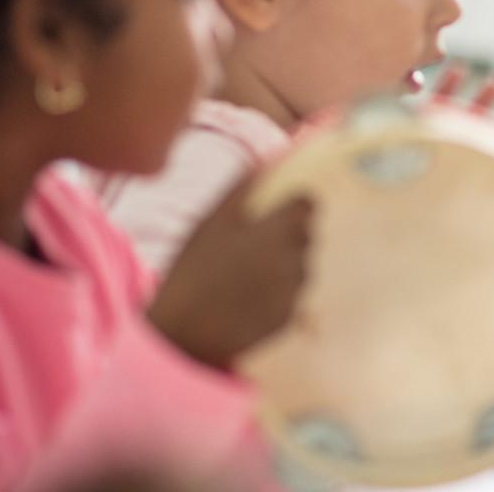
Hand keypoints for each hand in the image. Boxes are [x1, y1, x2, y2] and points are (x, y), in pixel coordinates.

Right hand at [148, 176, 311, 368]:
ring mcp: (294, 289)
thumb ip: (241, 189)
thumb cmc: (192, 272)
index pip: (308, 205)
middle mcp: (294, 259)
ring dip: (284, 264)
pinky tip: (248, 297)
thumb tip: (264, 159)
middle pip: (306, 235)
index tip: (276, 213)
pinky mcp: (290, 315)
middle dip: (287, 236)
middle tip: (250, 247)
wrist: (184, 333)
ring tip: (245, 275)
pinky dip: (279, 292)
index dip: (293, 206)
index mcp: (277, 231)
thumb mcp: (209, 224)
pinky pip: (294, 294)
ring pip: (301, 265)